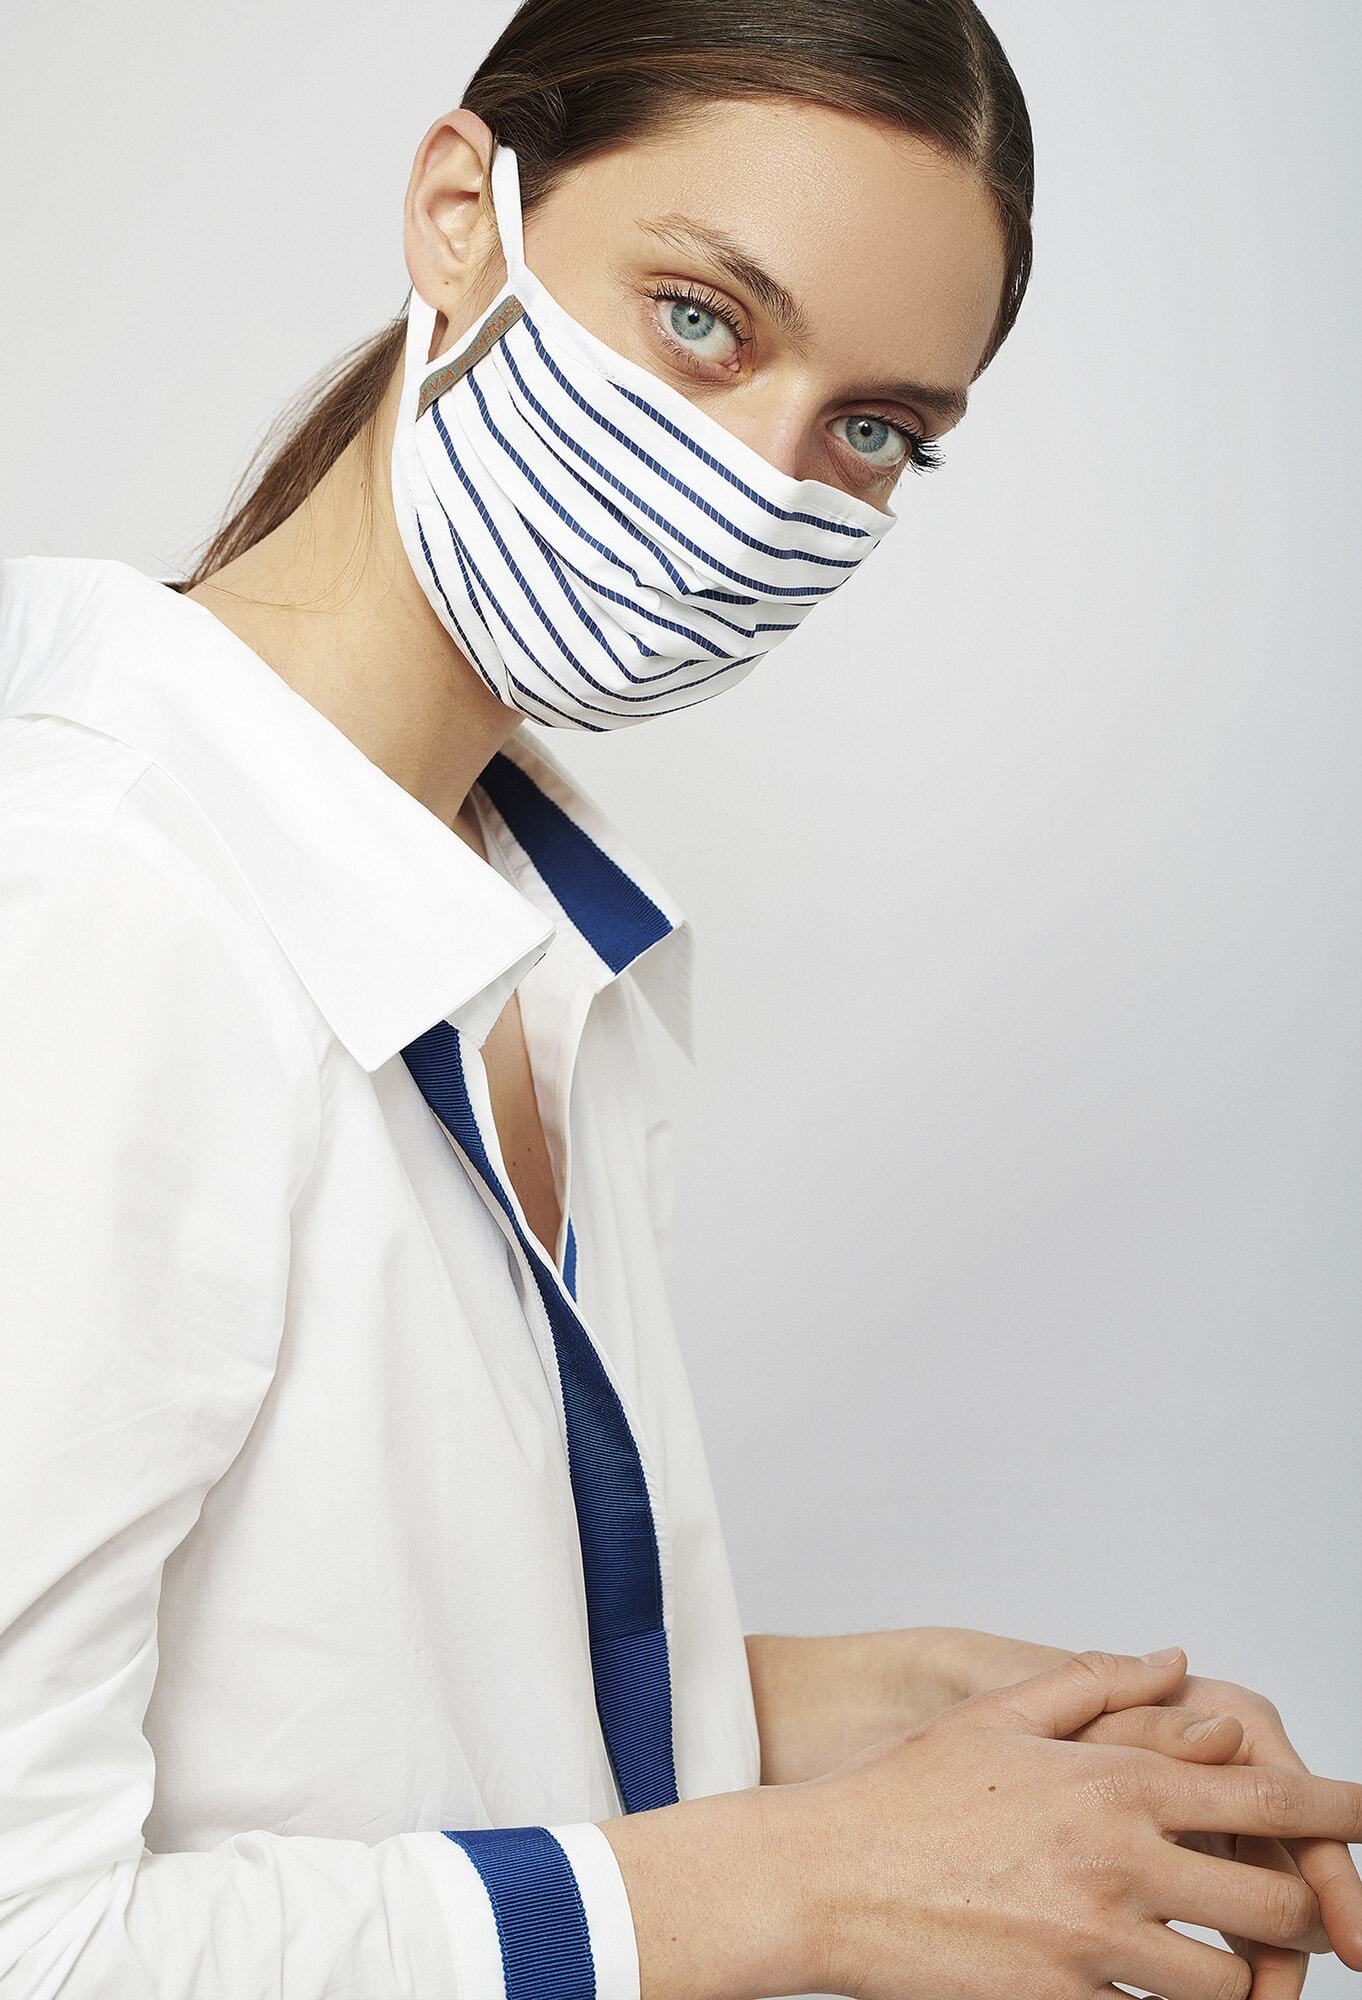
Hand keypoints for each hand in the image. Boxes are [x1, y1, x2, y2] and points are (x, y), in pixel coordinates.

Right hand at [795, 1646, 1361, 1999]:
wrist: (826, 1878)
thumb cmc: (907, 1792)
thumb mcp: (1000, 1714)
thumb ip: (1100, 1685)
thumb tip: (1178, 1662)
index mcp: (1113, 1780)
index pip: (1268, 1799)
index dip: (1344, 1809)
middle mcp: (1120, 1860)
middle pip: (1274, 1903)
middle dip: (1302, 1912)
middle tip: (1303, 1913)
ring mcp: (1096, 1942)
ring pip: (1230, 1983)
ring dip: (1240, 1976)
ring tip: (1231, 1963)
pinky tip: (1152, 1988)